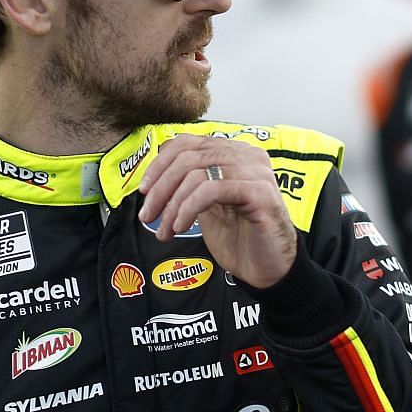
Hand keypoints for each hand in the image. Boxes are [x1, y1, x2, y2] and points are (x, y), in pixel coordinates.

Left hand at [136, 134, 297, 288]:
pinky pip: (212, 190)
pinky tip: (182, 227)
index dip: (159, 165)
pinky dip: (188, 208)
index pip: (187, 143)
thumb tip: (153, 177)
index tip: (144, 191)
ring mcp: (255, 172)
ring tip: (165, 229)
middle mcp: (247, 156)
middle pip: (188, 157)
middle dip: (160, 188)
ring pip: (197, 173)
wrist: (267, 269)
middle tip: (148, 215)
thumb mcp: (205, 206)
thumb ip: (187, 185)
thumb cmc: (240, 238)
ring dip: (172, 204)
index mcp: (233, 153)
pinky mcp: (260, 193)